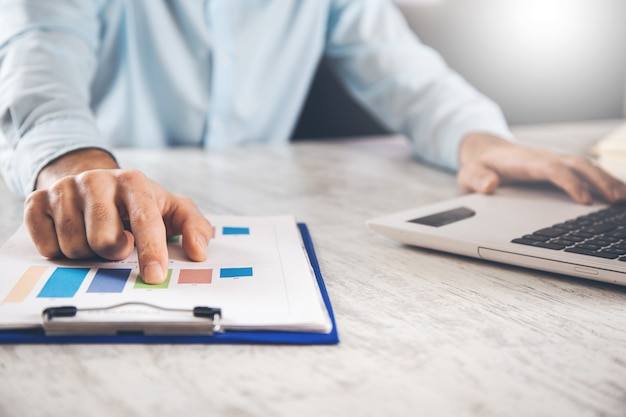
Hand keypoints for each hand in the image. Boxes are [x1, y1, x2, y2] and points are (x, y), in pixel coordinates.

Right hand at [24, 148, 213, 283]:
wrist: (94, 183)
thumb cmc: (138, 203)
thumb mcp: (172, 209)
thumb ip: (193, 226)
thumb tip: (198, 251)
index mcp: (133, 181)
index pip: (144, 221)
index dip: (150, 251)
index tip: (154, 276)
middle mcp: (97, 180)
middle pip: (103, 240)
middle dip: (114, 253)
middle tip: (119, 245)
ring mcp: (64, 189)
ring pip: (73, 247)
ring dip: (88, 254)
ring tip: (97, 237)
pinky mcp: (36, 201)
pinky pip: (47, 247)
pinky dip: (60, 251)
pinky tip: (72, 235)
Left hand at [457, 133, 625, 203]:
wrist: (485, 153)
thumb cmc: (480, 166)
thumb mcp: (469, 173)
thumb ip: (477, 179)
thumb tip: (489, 185)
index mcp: (526, 161)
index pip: (552, 169)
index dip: (569, 183)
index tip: (584, 200)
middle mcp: (545, 158)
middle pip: (577, 165)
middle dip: (598, 181)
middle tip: (615, 201)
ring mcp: (554, 161)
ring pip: (586, 167)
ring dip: (606, 180)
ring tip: (623, 199)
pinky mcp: (560, 167)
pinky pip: (586, 172)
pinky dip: (604, 180)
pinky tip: (619, 193)